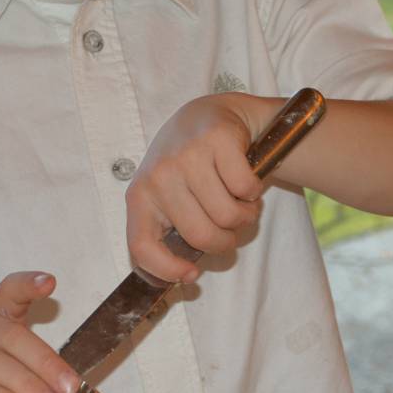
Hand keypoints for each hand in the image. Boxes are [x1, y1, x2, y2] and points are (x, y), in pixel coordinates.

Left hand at [127, 93, 267, 282]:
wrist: (208, 115)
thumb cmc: (188, 165)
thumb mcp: (168, 195)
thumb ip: (171, 230)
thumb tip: (187, 276)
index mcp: (140, 195)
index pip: (142, 245)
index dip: (167, 269)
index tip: (192, 275)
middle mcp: (159, 175)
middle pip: (201, 235)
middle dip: (227, 241)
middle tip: (232, 230)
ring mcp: (187, 155)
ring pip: (228, 214)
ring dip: (245, 215)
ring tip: (240, 202)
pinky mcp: (217, 139)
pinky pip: (245, 187)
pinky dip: (253, 191)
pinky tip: (244, 179)